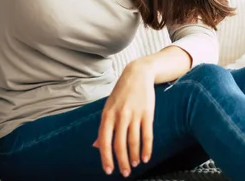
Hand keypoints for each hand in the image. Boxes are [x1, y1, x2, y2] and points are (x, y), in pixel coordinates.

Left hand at [93, 60, 155, 176]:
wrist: (137, 74)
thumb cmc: (122, 92)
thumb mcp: (108, 107)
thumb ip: (104, 127)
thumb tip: (96, 146)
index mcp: (107, 115)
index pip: (105, 141)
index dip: (106, 158)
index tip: (109, 170)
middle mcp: (120, 116)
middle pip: (120, 145)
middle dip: (122, 162)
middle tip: (125, 173)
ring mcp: (134, 114)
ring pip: (134, 142)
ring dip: (135, 156)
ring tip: (135, 165)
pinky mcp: (148, 113)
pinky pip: (147, 135)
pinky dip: (147, 148)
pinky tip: (146, 157)